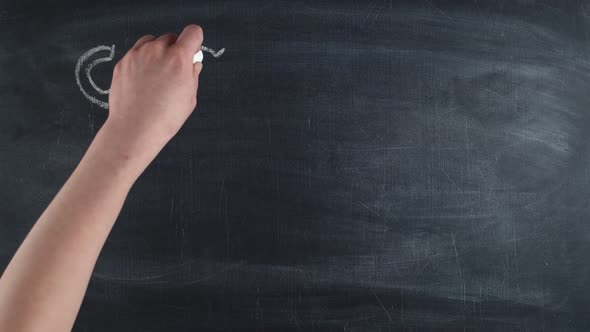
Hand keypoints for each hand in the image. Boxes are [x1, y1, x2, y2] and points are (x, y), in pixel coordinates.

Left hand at [101, 24, 203, 170]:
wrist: (135, 129)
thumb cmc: (164, 118)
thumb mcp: (189, 98)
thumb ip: (193, 75)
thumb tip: (193, 63)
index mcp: (179, 59)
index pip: (193, 32)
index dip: (195, 41)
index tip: (192, 50)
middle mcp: (158, 51)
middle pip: (171, 37)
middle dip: (175, 50)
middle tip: (173, 71)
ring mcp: (137, 54)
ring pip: (152, 42)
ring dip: (157, 52)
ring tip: (156, 75)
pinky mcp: (123, 61)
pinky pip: (136, 52)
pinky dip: (142, 61)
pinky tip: (143, 81)